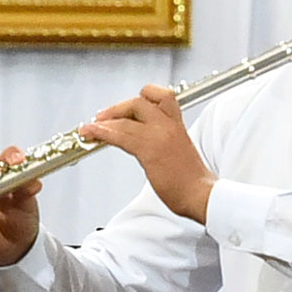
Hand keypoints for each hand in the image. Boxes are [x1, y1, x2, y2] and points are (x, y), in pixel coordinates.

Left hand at [79, 85, 215, 223]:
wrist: (202, 195)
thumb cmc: (193, 181)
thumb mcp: (181, 153)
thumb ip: (165, 143)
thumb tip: (147, 146)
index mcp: (178, 125)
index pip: (161, 96)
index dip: (143, 97)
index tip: (128, 107)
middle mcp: (169, 125)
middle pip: (139, 101)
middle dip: (117, 108)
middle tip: (103, 118)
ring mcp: (159, 136)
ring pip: (126, 119)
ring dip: (103, 122)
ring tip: (90, 128)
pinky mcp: (149, 150)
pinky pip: (120, 135)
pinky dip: (102, 133)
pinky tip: (93, 134)